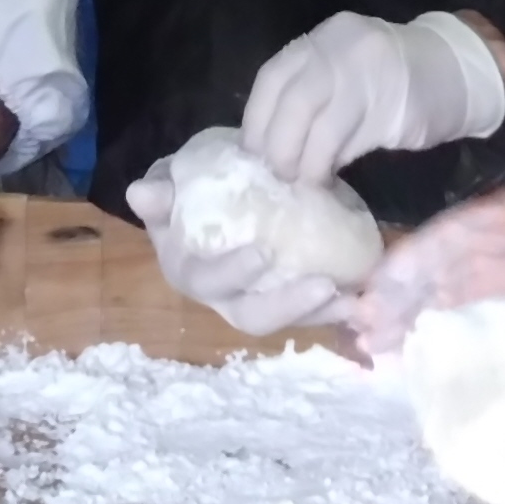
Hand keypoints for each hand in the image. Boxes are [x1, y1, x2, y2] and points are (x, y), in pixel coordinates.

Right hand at [122, 162, 352, 335]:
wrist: (220, 189)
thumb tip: (141, 192)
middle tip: (325, 285)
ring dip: (320, 313)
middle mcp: (224, 296)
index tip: (262, 251)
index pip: (206, 281)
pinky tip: (363, 294)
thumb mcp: (172, 184)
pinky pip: (312, 310)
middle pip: (253, 316)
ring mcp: (259, 299)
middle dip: (288, 306)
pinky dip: (336, 306)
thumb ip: (161, 191)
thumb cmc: (191, 190)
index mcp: (190, 271)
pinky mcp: (289, 295)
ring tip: (353, 299)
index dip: (232, 273)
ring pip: (288, 319)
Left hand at [242, 10, 504, 183]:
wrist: (452, 69)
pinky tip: (329, 176)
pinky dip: (334, 162)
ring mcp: (371, 76)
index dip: (256, 121)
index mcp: (322, 40)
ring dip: (307, 162)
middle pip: (294, 102)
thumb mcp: (340, 70)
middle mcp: (342, 50)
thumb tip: (269, 146)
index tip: (251, 154)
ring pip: (323, 126)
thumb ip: (306, 94)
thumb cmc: (385, 78)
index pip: (272, 78)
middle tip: (275, 175)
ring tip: (303, 182)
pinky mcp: (396, 107)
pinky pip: (353, 141)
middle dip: (279, 146)